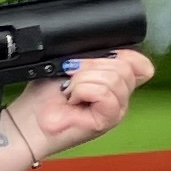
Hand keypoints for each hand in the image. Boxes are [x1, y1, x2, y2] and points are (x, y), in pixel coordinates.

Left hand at [7, 46, 152, 159]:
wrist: (28, 120)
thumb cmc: (44, 96)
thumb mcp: (70, 65)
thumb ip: (92, 56)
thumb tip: (109, 49)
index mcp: (115, 81)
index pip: (141, 64)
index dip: (125, 54)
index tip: (95, 57)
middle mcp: (120, 96)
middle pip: (126, 66)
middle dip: (92, 65)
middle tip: (71, 77)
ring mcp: (117, 109)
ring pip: (114, 78)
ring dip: (83, 80)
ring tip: (70, 91)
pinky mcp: (108, 120)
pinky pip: (104, 93)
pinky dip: (83, 90)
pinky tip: (73, 99)